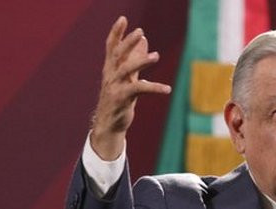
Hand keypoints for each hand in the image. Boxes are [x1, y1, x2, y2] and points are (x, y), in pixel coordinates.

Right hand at [90, 16, 170, 159]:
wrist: (109, 123)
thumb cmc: (119, 98)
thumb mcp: (127, 76)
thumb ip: (135, 58)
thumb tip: (144, 39)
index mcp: (110, 68)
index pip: (111, 46)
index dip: (116, 32)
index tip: (123, 19)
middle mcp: (111, 75)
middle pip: (118, 54)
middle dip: (128, 42)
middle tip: (140, 31)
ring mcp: (115, 86)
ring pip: (127, 70)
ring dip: (141, 61)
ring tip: (156, 56)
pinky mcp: (123, 99)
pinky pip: (140, 90)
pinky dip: (154, 88)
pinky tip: (167, 89)